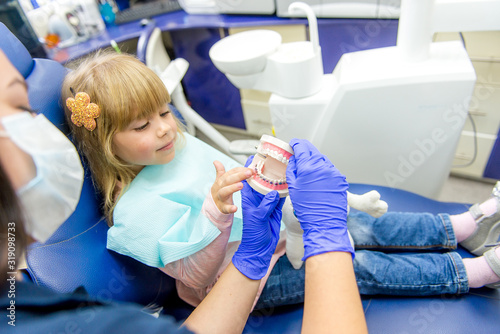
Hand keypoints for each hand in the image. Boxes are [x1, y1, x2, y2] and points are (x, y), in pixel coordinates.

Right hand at [211, 160, 252, 213]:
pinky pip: (226, 208)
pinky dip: (230, 208)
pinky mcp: (222, 208)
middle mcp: (220, 188)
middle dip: (238, 176)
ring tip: (241, 185)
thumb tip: (216, 161)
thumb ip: (220, 172)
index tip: (251, 169)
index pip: (230, 173)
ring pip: (224, 192)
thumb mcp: (219, 182)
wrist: (213, 207)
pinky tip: (235, 208)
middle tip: (249, 173)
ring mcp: (220, 198)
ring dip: (232, 188)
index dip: (240, 170)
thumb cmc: (219, 192)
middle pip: (228, 180)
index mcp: (221, 181)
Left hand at [232, 156, 284, 278]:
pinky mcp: (276, 208)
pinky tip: (290, 181)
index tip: (256, 155)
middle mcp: (258, 198)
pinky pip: (281, 195)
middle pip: (262, 179)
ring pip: (272, 186)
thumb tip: (272, 193)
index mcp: (249, 198)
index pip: (247, 179)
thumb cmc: (253, 234)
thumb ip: (265, 205)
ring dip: (277, 178)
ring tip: (284, 166)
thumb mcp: (257, 218)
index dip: (250, 167)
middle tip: (275, 158)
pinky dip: (285, 189)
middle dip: (267, 169)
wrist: (260, 248)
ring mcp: (267, 202)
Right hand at [286, 139, 352, 259]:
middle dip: (305, 150)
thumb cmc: (306, 208)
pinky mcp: (341, 179)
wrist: (325, 223)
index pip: (302, 147)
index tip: (293, 144)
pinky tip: (317, 178)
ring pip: (322, 160)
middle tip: (298, 153)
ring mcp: (334, 172)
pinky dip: (323, 170)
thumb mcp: (293, 188)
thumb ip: (292, 170)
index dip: (296, 144)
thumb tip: (294, 159)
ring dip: (315, 160)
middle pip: (313, 151)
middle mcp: (323, 166)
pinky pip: (330, 169)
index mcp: (309, 167)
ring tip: (307, 167)